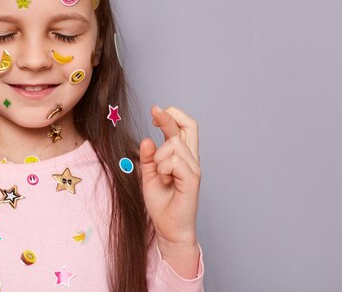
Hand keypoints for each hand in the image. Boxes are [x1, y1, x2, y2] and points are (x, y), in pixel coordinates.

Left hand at [139, 105, 200, 247]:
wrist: (168, 228)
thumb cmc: (161, 203)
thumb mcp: (149, 175)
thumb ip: (148, 158)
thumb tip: (147, 139)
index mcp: (182, 156)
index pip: (184, 127)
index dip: (171, 115)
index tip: (154, 112)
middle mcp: (191, 159)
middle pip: (190, 125)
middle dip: (170, 116)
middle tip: (154, 112)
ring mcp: (194, 168)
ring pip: (174, 143)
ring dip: (159, 156)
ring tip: (160, 174)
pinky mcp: (193, 178)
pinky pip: (175, 160)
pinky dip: (163, 167)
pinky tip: (165, 179)